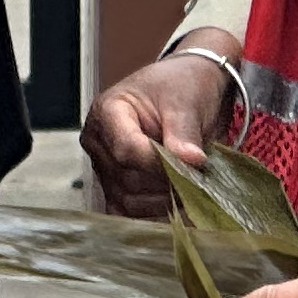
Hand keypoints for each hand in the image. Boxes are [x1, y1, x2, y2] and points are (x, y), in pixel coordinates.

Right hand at [83, 43, 239, 218]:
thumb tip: (190, 161)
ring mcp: (104, 167)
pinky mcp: (115, 187)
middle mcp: (98, 141)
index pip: (127, 149)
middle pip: (128, 178)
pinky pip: (127, 211)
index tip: (193, 162)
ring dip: (164, 199)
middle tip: (198, 174)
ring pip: (128, 200)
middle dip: (167, 181)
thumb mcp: (186, 100)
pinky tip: (176, 199)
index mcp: (108, 110)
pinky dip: (154, 211)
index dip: (160, 162)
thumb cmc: (182, 86)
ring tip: (191, 183)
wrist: (186, 91)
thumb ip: (184, 132)